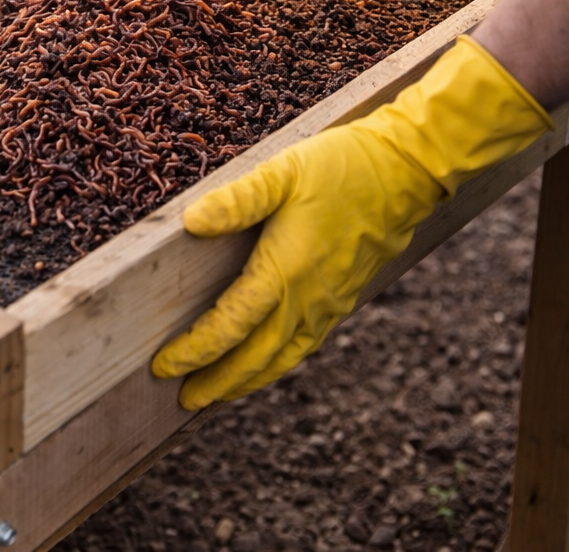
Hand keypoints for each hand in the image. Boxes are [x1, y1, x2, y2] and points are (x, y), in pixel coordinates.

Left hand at [151, 36, 551, 410]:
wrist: (406, 173)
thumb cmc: (340, 167)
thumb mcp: (282, 172)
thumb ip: (238, 200)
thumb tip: (192, 222)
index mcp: (286, 270)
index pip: (231, 324)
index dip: (195, 350)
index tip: (163, 367)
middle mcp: (308, 298)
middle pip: (255, 357)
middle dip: (217, 382)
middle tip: (182, 401)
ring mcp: (329, 303)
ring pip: (282, 359)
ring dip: (246, 381)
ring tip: (215, 397)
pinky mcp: (343, 299)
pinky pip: (305, 345)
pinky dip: (277, 364)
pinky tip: (264, 365)